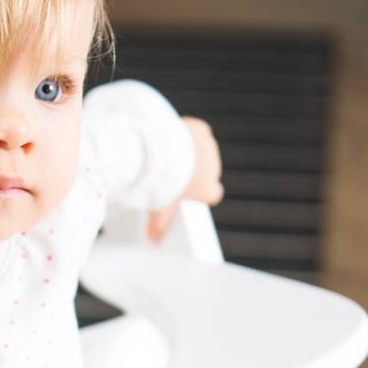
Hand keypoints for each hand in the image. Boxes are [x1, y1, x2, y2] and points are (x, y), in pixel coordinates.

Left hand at [147, 116, 223, 240]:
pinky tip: (172, 138)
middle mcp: (213, 167)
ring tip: (170, 156)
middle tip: (172, 175)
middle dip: (193, 173)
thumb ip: (159, 224)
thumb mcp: (159, 208)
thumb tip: (154, 238)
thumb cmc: (162, 183)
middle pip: (207, 172)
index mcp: (208, 188)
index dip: (199, 194)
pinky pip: (195, 133)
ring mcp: (208, 147)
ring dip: (191, 154)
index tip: (186, 193)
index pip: (212, 194)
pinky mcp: (201, 129)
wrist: (158, 152)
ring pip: (202, 152)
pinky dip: (186, 135)